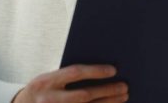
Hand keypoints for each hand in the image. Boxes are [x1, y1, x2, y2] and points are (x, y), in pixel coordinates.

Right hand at [12, 64, 127, 102]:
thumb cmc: (42, 89)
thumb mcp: (49, 78)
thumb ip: (68, 75)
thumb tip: (103, 68)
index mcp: (45, 82)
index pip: (74, 73)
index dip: (95, 71)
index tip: (114, 70)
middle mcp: (49, 99)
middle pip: (83, 96)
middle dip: (107, 91)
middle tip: (124, 86)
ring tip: (123, 97)